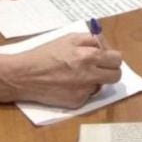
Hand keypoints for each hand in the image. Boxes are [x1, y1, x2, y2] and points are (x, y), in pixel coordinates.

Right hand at [0, 34, 122, 107]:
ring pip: (101, 86)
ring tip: (78, 75)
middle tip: (99, 67)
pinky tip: (68, 84)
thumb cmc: (45, 54)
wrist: (24, 75)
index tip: (106, 57)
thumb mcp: (68, 38)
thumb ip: (90, 40)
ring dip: (95, 80)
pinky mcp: (76, 103)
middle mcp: (89, 75)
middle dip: (110, 70)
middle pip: (116, 76)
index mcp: (89, 56)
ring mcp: (83, 91)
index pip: (117, 59)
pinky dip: (82, 90)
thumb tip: (104, 45)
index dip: (112, 57)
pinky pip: (87, 96)